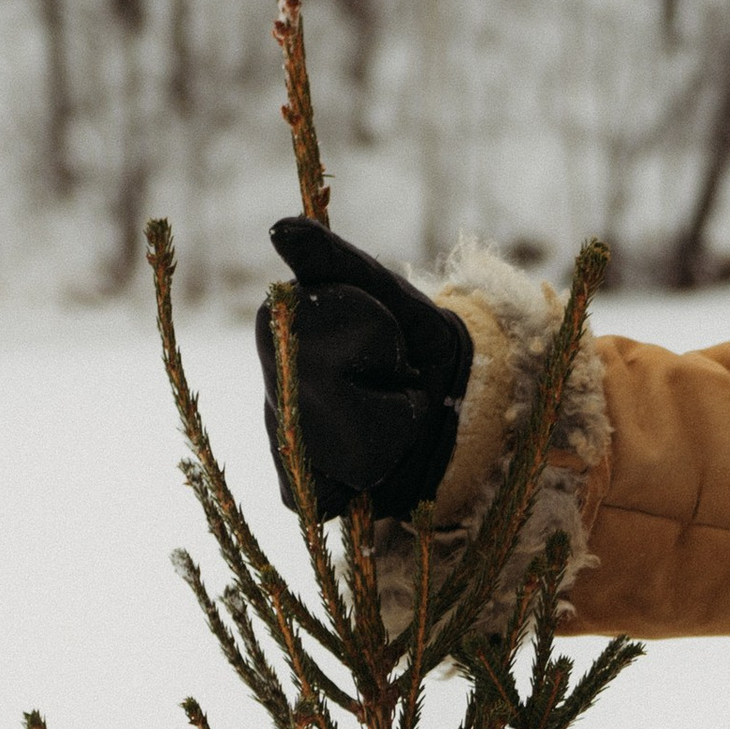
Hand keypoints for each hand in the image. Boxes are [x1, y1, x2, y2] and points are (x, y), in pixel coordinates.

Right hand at [255, 217, 474, 520]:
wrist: (459, 399)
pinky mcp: (301, 492)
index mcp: (279, 331)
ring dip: (383, 436)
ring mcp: (282, 443)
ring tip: (390, 417)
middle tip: (394, 379)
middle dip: (380, 391)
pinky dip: (363, 482)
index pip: (303, 337)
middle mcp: (270, 388)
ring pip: (327, 454)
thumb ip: (334, 260)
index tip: (386, 337)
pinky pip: (320, 500)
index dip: (368, 339)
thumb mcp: (384, 293)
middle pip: (316, 400)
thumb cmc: (415, 338)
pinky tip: (376, 459)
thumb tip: (281, 228)